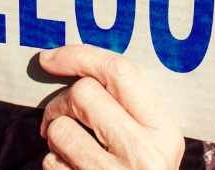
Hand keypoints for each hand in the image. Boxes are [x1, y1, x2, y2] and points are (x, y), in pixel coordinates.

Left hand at [38, 44, 183, 169]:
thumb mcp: (150, 139)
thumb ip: (126, 104)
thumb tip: (68, 61)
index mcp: (165, 130)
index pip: (120, 72)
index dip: (78, 56)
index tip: (49, 58)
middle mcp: (145, 154)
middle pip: (83, 93)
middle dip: (60, 101)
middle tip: (59, 115)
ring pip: (60, 129)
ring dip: (54, 135)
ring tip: (68, 148)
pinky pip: (51, 163)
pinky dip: (53, 164)